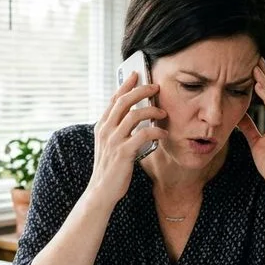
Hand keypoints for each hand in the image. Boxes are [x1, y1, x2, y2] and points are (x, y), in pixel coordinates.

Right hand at [86, 71, 167, 206]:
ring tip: (163, 114)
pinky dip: (156, 131)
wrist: (101, 191)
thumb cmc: (109, 168)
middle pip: (124, 101)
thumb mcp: (109, 144)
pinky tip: (163, 134)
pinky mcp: (124, 152)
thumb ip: (117, 129)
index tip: (137, 74)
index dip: (126, 84)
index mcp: (101, 126)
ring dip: (152, 111)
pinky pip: (144, 134)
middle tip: (156, 87)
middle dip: (142, 90)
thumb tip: (134, 115)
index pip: (114, 99)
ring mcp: (114, 140)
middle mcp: (105, 130)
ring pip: (135, 115)